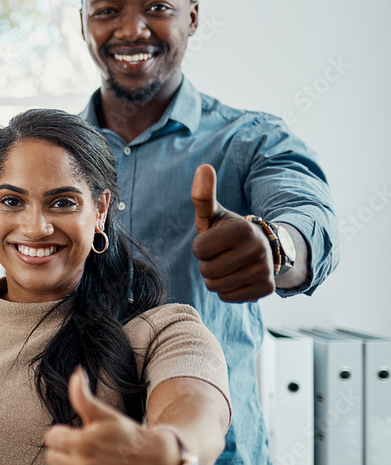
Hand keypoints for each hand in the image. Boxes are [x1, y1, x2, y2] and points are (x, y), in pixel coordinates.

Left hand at [43, 367, 174, 464]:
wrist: (155, 461)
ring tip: (89, 463)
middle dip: (65, 451)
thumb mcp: (105, 414)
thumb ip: (83, 397)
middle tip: (86, 448)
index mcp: (82, 443)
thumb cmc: (126, 434)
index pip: (50, 439)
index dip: (64, 434)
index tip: (81, 434)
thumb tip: (76, 373)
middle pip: (51, 458)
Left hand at [191, 164, 274, 301]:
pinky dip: (227, 290)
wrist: (264, 249)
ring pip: (216, 286)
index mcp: (242, 229)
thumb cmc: (229, 232)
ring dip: (216, 278)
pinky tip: (238, 276)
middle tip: (222, 255)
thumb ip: (203, 195)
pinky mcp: (266, 289)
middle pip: (206, 270)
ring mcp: (264, 271)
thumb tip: (203, 167)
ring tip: (229, 265)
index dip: (201, 247)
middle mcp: (258, 249)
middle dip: (207, 264)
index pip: (198, 250)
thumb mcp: (215, 214)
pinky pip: (228, 297)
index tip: (214, 241)